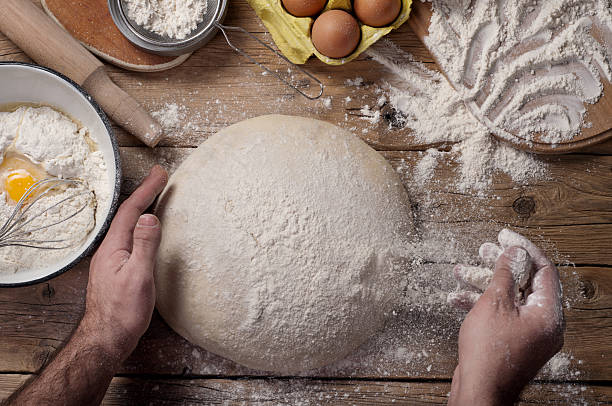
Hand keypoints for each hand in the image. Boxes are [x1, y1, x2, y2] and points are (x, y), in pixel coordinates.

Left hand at [80, 165, 167, 361]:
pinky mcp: (116, 270)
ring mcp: (111, 260)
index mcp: (113, 247)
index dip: (147, 190)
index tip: (160, 174)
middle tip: (159, 178)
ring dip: (141, 208)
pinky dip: (140, 225)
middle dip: (144, 194)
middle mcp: (109, 250)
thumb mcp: (138, 276)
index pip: (131, 211)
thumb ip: (144, 245)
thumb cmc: (123, 312)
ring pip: (127, 226)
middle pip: (127, 214)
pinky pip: (129, 238)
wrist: (107, 339)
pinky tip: (146, 230)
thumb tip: (150, 217)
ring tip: (154, 196)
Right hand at [447, 229, 564, 404]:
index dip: (522, 248)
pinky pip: (500, 314)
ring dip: (484, 282)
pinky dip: (481, 303)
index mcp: (548, 314)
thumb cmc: (489, 352)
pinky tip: (457, 297)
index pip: (543, 269)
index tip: (503, 235)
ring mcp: (528, 334)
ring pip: (509, 298)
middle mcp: (543, 323)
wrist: (479, 390)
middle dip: (499, 264)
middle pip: (525, 282)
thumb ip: (505, 274)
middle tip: (483, 249)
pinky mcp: (511, 341)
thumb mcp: (495, 303)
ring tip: (461, 270)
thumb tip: (514, 252)